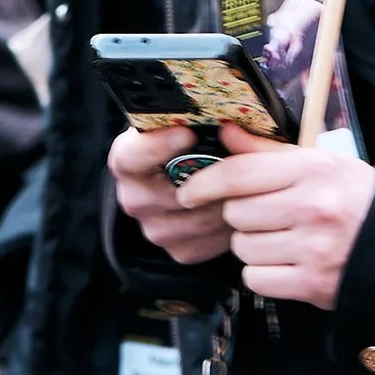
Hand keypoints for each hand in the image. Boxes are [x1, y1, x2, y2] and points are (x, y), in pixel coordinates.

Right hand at [109, 125, 235, 264]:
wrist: (180, 173)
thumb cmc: (185, 141)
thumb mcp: (181, 123)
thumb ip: (193, 123)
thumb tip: (225, 125)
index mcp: (126, 161)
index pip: (132, 157)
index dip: (158, 146)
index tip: (187, 134)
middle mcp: (134, 198)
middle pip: (176, 195)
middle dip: (213, 180)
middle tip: (242, 163)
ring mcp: (155, 229)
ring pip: (200, 219)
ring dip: (227, 202)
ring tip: (248, 183)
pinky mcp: (179, 251)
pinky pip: (212, 241)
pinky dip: (230, 224)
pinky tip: (240, 205)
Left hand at [175, 123, 374, 308]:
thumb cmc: (354, 198)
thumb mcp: (319, 163)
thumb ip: (267, 152)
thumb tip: (225, 133)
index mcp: (311, 169)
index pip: (239, 174)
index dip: (205, 182)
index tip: (188, 191)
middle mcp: (311, 206)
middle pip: (236, 213)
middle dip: (239, 216)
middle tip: (262, 215)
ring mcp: (312, 247)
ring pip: (243, 247)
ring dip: (250, 245)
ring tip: (276, 238)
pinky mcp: (312, 284)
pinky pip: (256, 278)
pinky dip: (262, 273)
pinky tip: (282, 263)